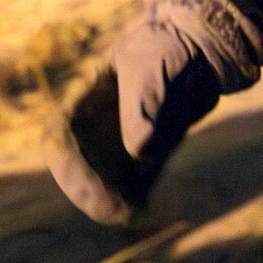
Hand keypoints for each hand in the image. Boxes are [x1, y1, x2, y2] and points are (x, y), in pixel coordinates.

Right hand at [47, 0, 262, 223]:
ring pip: (104, 181)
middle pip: (78, 168)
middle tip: (110, 210)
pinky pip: (135, 184)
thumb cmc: (167, 48)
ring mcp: (119, 143)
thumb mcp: (152, 65)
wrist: (201, 52)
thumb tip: (139, 150)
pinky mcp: (145, 155)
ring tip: (127, 214)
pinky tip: (145, 210)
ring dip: (112, 201)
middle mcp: (96, 126)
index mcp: (84, 98)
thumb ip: (142, 102)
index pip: (60, 137)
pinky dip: (138, 199)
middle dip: (88, 192)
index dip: (68, 166)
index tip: (86, 185)